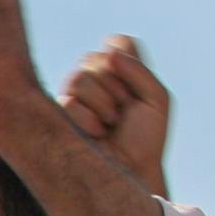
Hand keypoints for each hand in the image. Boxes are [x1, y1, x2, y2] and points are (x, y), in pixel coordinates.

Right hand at [58, 36, 170, 199]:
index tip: (139, 90)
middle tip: (124, 113)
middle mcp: (95, 79)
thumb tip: (108, 51)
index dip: (129, 63)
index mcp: (120, 71)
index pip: (118, 43)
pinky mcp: (57, 115)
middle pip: (96, 58)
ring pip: (79, 77)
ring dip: (102, 105)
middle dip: (116, 88)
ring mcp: (74, 95)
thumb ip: (140, 71)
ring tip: (109, 125)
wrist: (131, 172)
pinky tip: (96, 135)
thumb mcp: (157, 100)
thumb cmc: (146, 139)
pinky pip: (69, 102)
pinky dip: (89, 121)